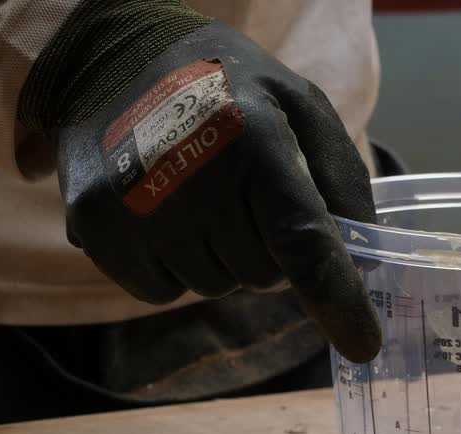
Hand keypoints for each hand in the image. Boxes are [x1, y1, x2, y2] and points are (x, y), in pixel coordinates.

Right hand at [19, 2, 381, 361]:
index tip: (364, 345)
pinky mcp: (94, 229)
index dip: (338, 299)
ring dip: (221, 258)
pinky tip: (163, 213)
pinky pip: (162, 293)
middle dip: (270, 251)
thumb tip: (367, 265)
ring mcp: (135, 208)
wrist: (111, 61)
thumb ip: (342, 179)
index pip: (303, 238)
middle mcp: (190, 177)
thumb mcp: (298, 103)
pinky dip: (173, 266)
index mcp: (252, 139)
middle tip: (246, 194)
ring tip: (199, 194)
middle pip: (264, 276)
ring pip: (216, 288)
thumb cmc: (225, 87)